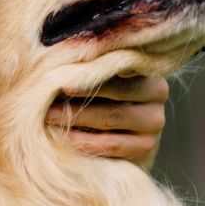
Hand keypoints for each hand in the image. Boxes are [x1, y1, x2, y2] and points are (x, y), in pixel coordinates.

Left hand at [44, 75, 168, 166]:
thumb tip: (64, 56)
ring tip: (47, 115)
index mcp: (148, 70)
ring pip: (111, 117)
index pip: (120, 66)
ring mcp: (155, 124)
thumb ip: (91, 70)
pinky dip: (84, 140)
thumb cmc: (99, 102)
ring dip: (76, 116)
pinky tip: (63, 137)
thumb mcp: (99, 82)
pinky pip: (111, 144)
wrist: (117, 143)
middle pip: (117, 92)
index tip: (62, 78)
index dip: (91, 72)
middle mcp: (158, 95)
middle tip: (47, 97)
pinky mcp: (147, 149)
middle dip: (79, 94)